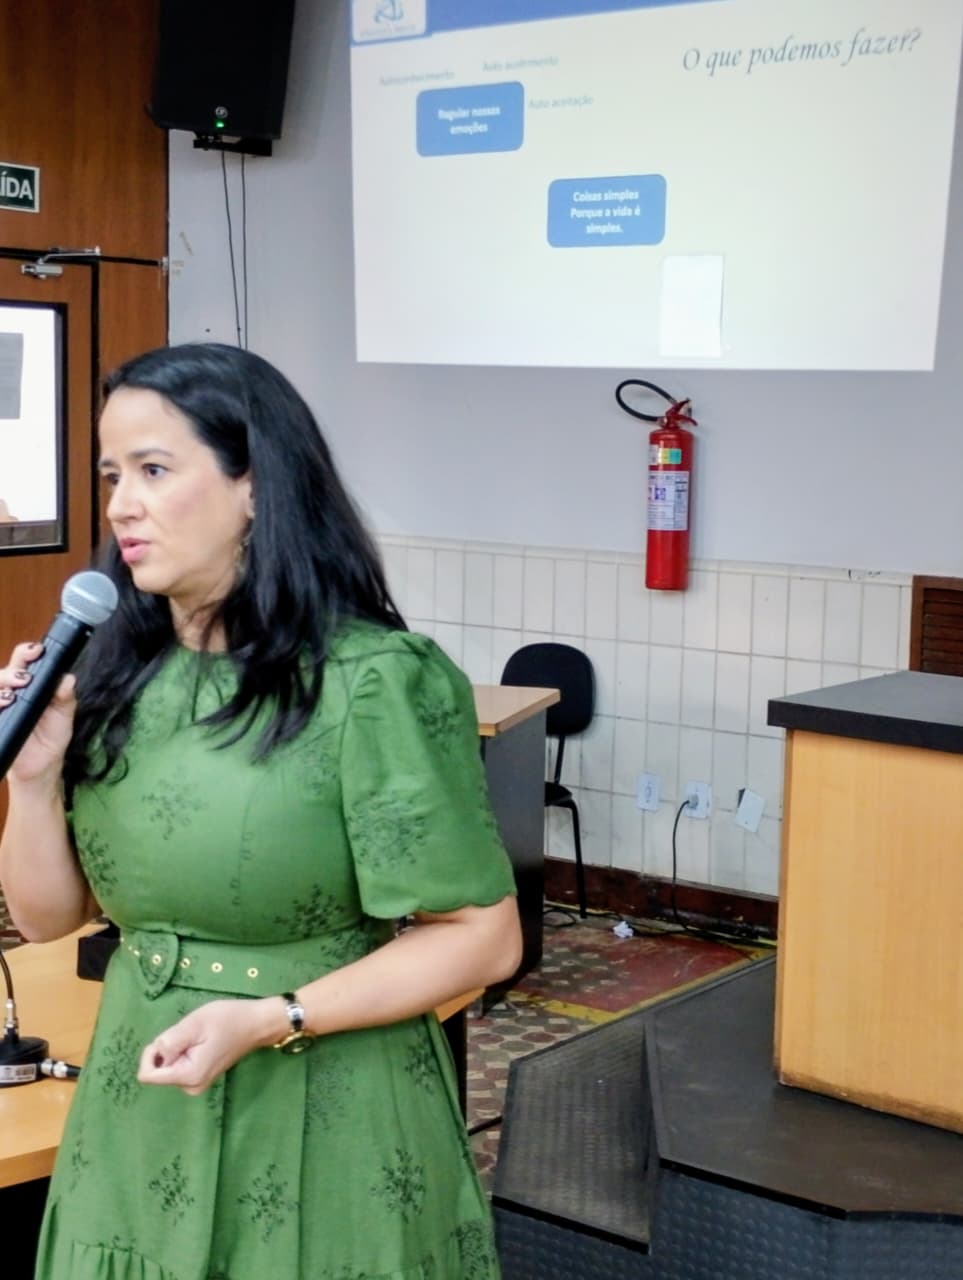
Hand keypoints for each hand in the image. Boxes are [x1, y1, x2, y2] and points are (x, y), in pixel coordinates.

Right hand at [0, 642, 75, 783]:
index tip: (37, 651)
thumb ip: (65, 697)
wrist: (41, 766)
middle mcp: (14, 692)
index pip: (26, 661)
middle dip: (13, 670)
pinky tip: (3, 705)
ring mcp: (2, 705)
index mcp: (33, 685)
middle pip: (5, 671)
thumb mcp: (64, 715)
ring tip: (13, 695)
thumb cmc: (52, 736)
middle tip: (24, 678)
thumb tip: (67, 679)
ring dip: (1, 686)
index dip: (29, 652)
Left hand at [137, 998, 279, 1094]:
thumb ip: (172, 1040)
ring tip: (199, 1036)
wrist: (257, 1024)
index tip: (171, 1037)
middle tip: (191, 1034)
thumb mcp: (196, 1023)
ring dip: (176, 1048)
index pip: (147, 1075)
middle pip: (157, 1070)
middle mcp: (190, 1087)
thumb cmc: (228, 1020)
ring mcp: (195, 1084)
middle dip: (167, 1049)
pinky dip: (183, 1051)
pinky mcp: (199, 1077)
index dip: (151, 1053)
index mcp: (188, 1076)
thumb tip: (157, 1052)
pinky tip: (201, 1041)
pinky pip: (177, 1065)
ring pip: (167, 1066)